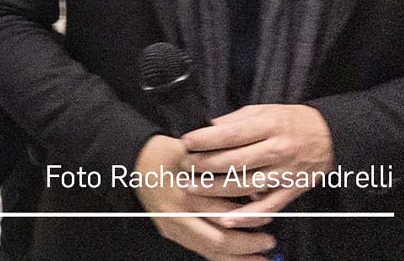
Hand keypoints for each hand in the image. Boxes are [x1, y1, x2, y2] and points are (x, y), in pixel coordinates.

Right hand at [132, 135, 278, 259]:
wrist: (134, 158)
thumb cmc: (164, 152)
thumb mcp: (194, 154)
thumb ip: (222, 171)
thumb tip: (257, 191)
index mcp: (184, 197)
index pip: (224, 216)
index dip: (250, 219)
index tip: (269, 218)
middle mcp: (177, 217)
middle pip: (218, 241)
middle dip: (247, 246)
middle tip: (268, 243)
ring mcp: (171, 227)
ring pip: (209, 252)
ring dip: (236, 258)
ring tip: (259, 258)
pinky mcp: (169, 231)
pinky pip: (198, 250)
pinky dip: (219, 256)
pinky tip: (235, 258)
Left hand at [183, 104, 333, 221]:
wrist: (328, 137)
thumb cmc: (289, 121)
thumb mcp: (262, 111)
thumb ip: (233, 121)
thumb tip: (204, 127)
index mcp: (269, 126)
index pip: (232, 134)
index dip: (206, 140)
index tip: (186, 143)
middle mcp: (277, 150)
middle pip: (235, 161)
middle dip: (204, 165)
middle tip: (183, 166)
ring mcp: (284, 173)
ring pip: (246, 185)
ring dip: (215, 190)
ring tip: (192, 188)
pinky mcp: (291, 191)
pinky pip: (267, 207)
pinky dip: (246, 216)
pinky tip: (225, 219)